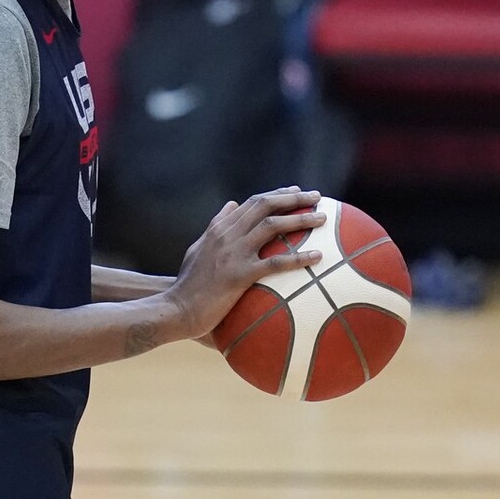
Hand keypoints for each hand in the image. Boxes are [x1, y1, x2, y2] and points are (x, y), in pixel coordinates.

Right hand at [163, 187, 323, 340]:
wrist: (176, 308)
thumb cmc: (188, 283)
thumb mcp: (198, 247)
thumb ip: (216, 226)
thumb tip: (231, 205)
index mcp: (219, 227)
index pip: (253, 202)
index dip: (277, 194)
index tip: (296, 191)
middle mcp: (228, 234)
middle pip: (265, 206)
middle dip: (294, 199)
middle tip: (316, 197)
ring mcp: (234, 253)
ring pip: (272, 227)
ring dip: (300, 219)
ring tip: (322, 218)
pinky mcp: (239, 275)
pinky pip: (275, 263)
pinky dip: (298, 257)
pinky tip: (317, 257)